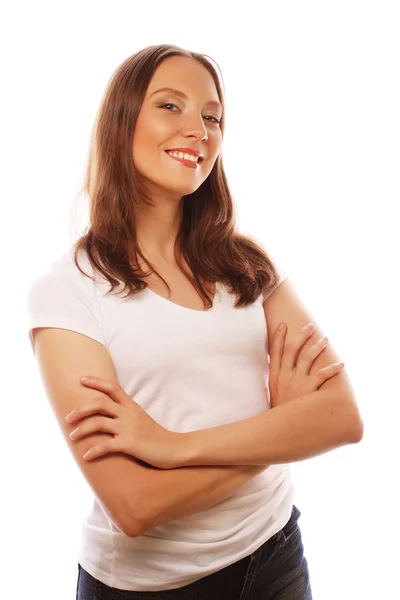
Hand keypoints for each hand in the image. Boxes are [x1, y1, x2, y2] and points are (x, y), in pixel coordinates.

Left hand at [65, 376, 183, 468]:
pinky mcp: (129, 444)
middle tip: (68, 418)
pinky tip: (86, 456)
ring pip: (98, 423)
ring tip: (72, 437)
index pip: (112, 387)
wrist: (175, 448)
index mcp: (131, 406)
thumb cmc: (157, 436)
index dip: (95, 382)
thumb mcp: (142, 419)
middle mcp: (128, 414)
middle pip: (99, 403)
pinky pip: (106, 446)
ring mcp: (129, 428)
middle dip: (80, 409)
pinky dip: (93, 451)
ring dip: (81, 430)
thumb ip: (127, 414)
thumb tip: (109, 415)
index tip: (81, 379)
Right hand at [268, 322, 344, 407]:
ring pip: (308, 358)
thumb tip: (279, 367)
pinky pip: (323, 376)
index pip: (275, 352)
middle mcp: (285, 376)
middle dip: (301, 336)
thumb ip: (276, 378)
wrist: (279, 429)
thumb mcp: (272, 393)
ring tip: (325, 339)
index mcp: (275, 375)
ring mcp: (297, 382)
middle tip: (310, 326)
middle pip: (293, 350)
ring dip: (317, 347)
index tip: (283, 325)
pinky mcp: (309, 391)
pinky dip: (333, 369)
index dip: (279, 337)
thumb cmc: (278, 410)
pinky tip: (341, 364)